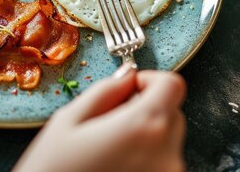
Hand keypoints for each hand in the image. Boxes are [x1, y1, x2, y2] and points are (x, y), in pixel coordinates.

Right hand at [13, 66, 186, 171]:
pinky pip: (162, 164)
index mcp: (143, 127)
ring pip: (167, 141)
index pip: (171, 85)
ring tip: (108, 150)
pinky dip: (145, 159)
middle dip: (146, 108)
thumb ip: (105, 91)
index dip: (150, 80)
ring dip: (145, 136)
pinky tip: (114, 167)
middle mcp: (165, 154)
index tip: (130, 88)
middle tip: (110, 122)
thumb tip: (126, 77)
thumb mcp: (68, 122)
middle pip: (171, 113)